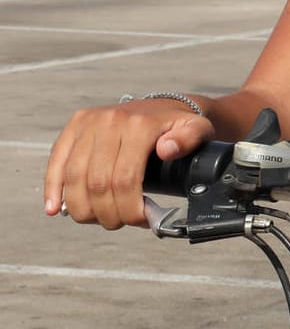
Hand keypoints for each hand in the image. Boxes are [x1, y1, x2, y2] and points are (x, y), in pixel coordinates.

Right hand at [44, 98, 213, 228]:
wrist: (164, 106)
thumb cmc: (179, 125)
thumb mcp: (197, 129)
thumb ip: (190, 138)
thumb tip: (166, 149)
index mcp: (138, 125)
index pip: (125, 179)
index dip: (129, 208)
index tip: (140, 220)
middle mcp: (109, 121)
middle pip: (98, 182)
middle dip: (107, 212)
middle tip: (119, 223)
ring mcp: (88, 123)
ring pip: (75, 177)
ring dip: (83, 208)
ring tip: (99, 219)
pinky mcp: (73, 127)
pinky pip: (57, 162)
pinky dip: (53, 189)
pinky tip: (54, 209)